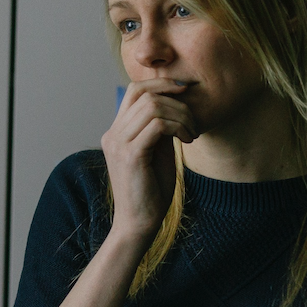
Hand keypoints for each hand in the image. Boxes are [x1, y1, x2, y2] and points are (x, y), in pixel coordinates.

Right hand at [102, 79, 197, 242]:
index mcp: (116, 132)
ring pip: (152, 106)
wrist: (139, 222)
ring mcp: (119, 144)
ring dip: (181, 115)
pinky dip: (179, 127)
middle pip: (143, 93)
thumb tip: (176, 105)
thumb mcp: (157, 151)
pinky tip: (187, 141)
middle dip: (175, 100)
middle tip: (193, 120)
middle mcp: (113, 134)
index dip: (161, 84)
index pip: (134, 91)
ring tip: (192, 133)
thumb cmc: (151, 190)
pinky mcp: (130, 155)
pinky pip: (158, 124)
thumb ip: (159, 128)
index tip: (184, 93)